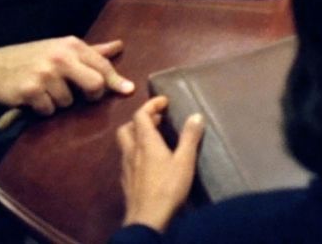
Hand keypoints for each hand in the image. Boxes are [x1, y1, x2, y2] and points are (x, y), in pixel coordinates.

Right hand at [0, 36, 133, 115]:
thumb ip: (92, 51)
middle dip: (91, 95)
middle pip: (94, 85)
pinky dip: (43, 109)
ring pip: (69, 102)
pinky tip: (34, 97)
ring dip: (59, 102)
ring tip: (46, 90)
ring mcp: (45, 74)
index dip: (116, 80)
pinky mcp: (31, 90)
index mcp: (71, 45)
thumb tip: (119, 46)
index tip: (128, 90)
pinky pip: (49, 110)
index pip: (102, 65)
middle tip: (81, 95)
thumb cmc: (34, 57)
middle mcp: (60, 57)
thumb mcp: (62, 48)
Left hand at [118, 96, 203, 231]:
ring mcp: (126, 167)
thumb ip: (190, 137)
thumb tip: (196, 115)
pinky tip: (148, 163)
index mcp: (145, 142)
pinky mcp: (126, 182)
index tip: (164, 102)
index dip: (151, 105)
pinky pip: (127, 160)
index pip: (140, 115)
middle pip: (127, 128)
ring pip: (125, 144)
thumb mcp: (184, 161)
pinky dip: (136, 153)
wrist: (146, 219)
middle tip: (157, 121)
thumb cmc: (167, 187)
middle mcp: (131, 151)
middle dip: (140, 120)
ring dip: (137, 136)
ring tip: (154, 140)